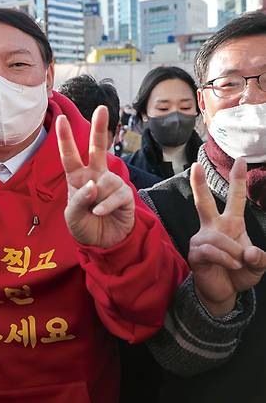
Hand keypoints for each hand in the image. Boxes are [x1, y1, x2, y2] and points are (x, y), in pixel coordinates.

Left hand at [56, 106, 134, 247]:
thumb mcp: (72, 216)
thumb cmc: (84, 225)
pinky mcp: (124, 194)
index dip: (65, 138)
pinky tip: (100, 213)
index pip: (69, 156)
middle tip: (101, 108)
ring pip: (104, 183)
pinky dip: (106, 206)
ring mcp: (110, 183)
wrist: (103, 243)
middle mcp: (95, 176)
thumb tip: (93, 185)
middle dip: (99, 128)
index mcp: (77, 178)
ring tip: (94, 212)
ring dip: (96, 200)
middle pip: (97, 148)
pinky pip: (115, 195)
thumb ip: (78, 200)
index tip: (61, 118)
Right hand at [189, 158, 265, 316]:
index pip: (235, 199)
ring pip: (217, 238)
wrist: (223, 292)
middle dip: (200, 184)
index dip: (238, 180)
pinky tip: (232, 266)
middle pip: (205, 202)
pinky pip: (211, 251)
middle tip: (195, 165)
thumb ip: (258, 259)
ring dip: (233, 253)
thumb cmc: (239, 274)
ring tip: (238, 264)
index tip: (242, 160)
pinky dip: (225, 259)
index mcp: (231, 224)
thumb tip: (248, 253)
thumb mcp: (257, 267)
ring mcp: (202, 239)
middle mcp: (213, 227)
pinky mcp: (195, 253)